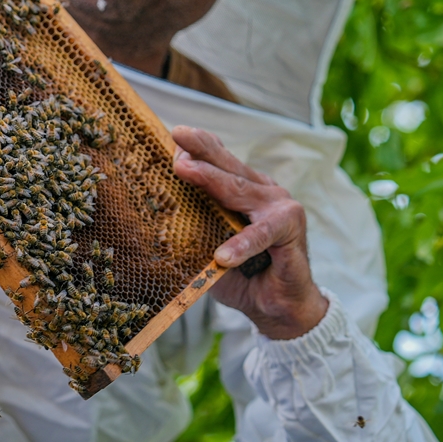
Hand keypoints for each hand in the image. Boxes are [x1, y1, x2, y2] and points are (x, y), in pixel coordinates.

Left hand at [172, 125, 327, 339]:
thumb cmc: (242, 275)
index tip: (173, 134)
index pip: (219, 162)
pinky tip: (223, 255)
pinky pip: (262, 235)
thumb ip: (191, 232)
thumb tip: (151, 223)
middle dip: (200, 150)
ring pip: (240, 191)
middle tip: (178, 134)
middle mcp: (263, 192)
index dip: (198, 147)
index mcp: (244, 190)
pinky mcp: (291, 232)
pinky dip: (242, 244)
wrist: (278, 307)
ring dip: (211, 180)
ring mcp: (279, 208)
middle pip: (227, 167)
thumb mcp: (208, 249)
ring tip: (185, 170)